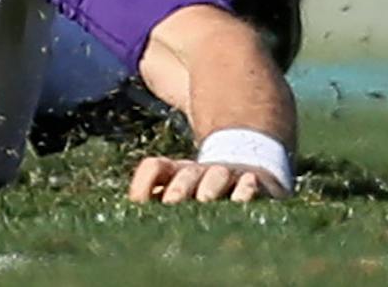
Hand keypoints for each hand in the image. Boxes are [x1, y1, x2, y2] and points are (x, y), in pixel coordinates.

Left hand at [129, 156, 289, 203]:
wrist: (248, 177)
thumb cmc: (202, 195)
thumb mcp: (176, 197)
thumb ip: (155, 201)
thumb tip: (135, 219)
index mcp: (174, 172)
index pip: (153, 167)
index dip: (143, 184)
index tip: (138, 204)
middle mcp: (198, 171)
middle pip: (185, 174)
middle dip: (178, 189)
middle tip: (171, 205)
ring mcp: (226, 174)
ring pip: (216, 175)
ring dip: (209, 187)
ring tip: (205, 200)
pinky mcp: (252, 183)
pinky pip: (249, 183)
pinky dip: (245, 190)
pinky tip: (241, 198)